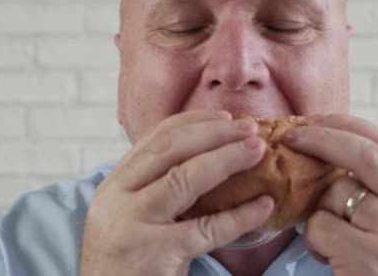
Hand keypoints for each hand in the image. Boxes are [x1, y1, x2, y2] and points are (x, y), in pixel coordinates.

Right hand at [79, 110, 273, 275]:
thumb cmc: (126, 261)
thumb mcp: (130, 215)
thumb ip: (155, 186)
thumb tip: (208, 155)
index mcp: (114, 184)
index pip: (155, 138)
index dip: (194, 122)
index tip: (226, 117)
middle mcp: (117, 198)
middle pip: (170, 150)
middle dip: (214, 133)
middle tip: (249, 128)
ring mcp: (132, 225)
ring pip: (184, 179)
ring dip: (227, 159)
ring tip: (258, 151)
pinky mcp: (154, 254)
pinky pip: (206, 229)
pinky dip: (239, 215)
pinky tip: (263, 205)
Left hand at [283, 113, 377, 274]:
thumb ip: (373, 189)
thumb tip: (322, 151)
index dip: (344, 123)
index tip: (313, 119)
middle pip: (364, 154)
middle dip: (322, 138)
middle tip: (290, 135)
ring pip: (336, 194)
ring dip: (318, 210)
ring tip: (330, 238)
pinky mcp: (373, 256)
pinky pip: (322, 227)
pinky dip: (314, 239)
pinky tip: (330, 257)